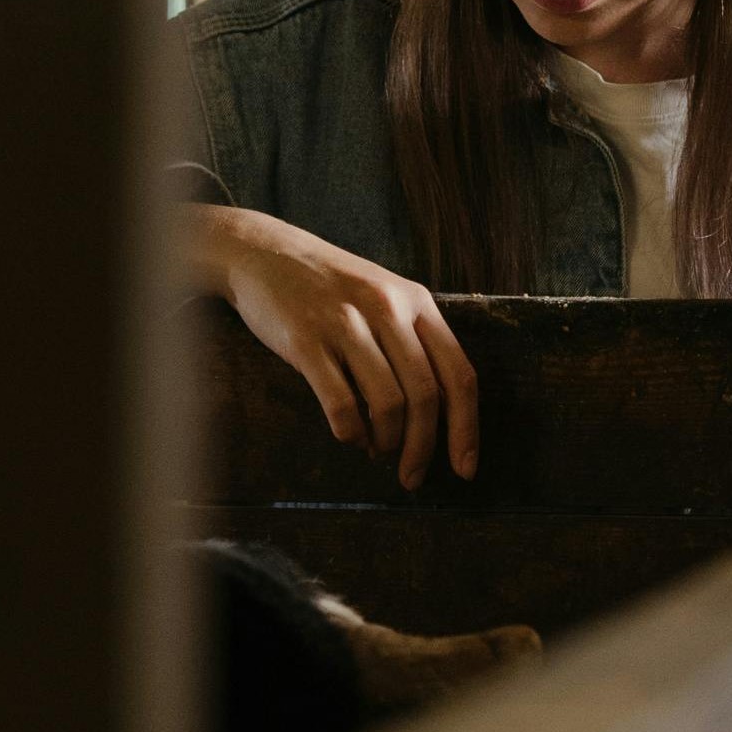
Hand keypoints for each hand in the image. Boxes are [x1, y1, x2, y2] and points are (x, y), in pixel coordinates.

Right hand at [192, 205, 477, 489]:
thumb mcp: (385, 296)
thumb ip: (413, 343)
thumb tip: (432, 419)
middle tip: (412, 478)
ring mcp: (346, 323)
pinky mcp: (306, 341)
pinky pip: (340, 404)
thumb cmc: (331, 286)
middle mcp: (387, 309)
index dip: (466, 429)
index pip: (459, 375)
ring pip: (387, 404)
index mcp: (417, 301)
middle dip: (423, 448)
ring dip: (386, 442)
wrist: (265, 253)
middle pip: (425, 396)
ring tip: (377, 452)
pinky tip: (348, 437)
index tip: (464, 469)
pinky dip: (350, 432)